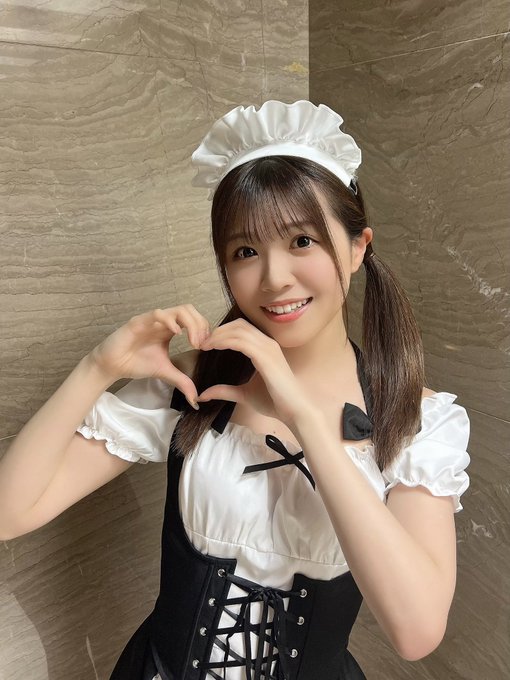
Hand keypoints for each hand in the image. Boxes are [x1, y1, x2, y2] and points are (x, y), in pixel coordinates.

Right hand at [89, 305, 209, 406]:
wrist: (113, 366)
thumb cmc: (137, 363)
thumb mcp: (165, 372)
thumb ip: (182, 382)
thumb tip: (196, 399)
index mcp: (171, 329)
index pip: (194, 319)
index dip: (204, 330)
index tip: (206, 347)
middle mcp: (163, 321)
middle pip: (189, 310)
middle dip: (201, 325)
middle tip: (201, 344)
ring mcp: (152, 320)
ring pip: (178, 310)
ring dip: (191, 323)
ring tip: (193, 341)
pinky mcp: (139, 322)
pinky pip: (157, 314)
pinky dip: (170, 321)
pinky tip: (176, 333)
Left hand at [196, 319, 310, 425]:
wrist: (294, 411)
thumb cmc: (274, 402)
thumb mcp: (244, 394)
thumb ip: (225, 391)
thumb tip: (203, 395)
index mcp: (265, 348)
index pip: (241, 329)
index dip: (222, 332)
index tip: (207, 344)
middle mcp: (267, 343)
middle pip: (238, 325)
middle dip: (218, 330)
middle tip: (202, 342)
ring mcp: (268, 348)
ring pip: (238, 330)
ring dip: (218, 335)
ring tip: (204, 345)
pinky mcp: (266, 356)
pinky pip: (241, 341)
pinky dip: (224, 341)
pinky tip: (213, 348)